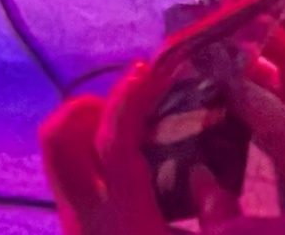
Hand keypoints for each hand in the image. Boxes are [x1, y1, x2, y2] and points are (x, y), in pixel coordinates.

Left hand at [41, 0, 284, 233]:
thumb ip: (224, 215)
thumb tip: (208, 172)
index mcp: (123, 219)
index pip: (111, 140)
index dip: (131, 96)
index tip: (154, 67)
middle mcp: (85, 219)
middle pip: (59, 135)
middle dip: (94, 104)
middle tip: (139, 98)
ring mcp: (75, 224)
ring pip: (62, 152)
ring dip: (96, 127)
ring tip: (143, 123)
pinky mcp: (81, 229)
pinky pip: (74, 177)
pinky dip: (100, 156)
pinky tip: (142, 163)